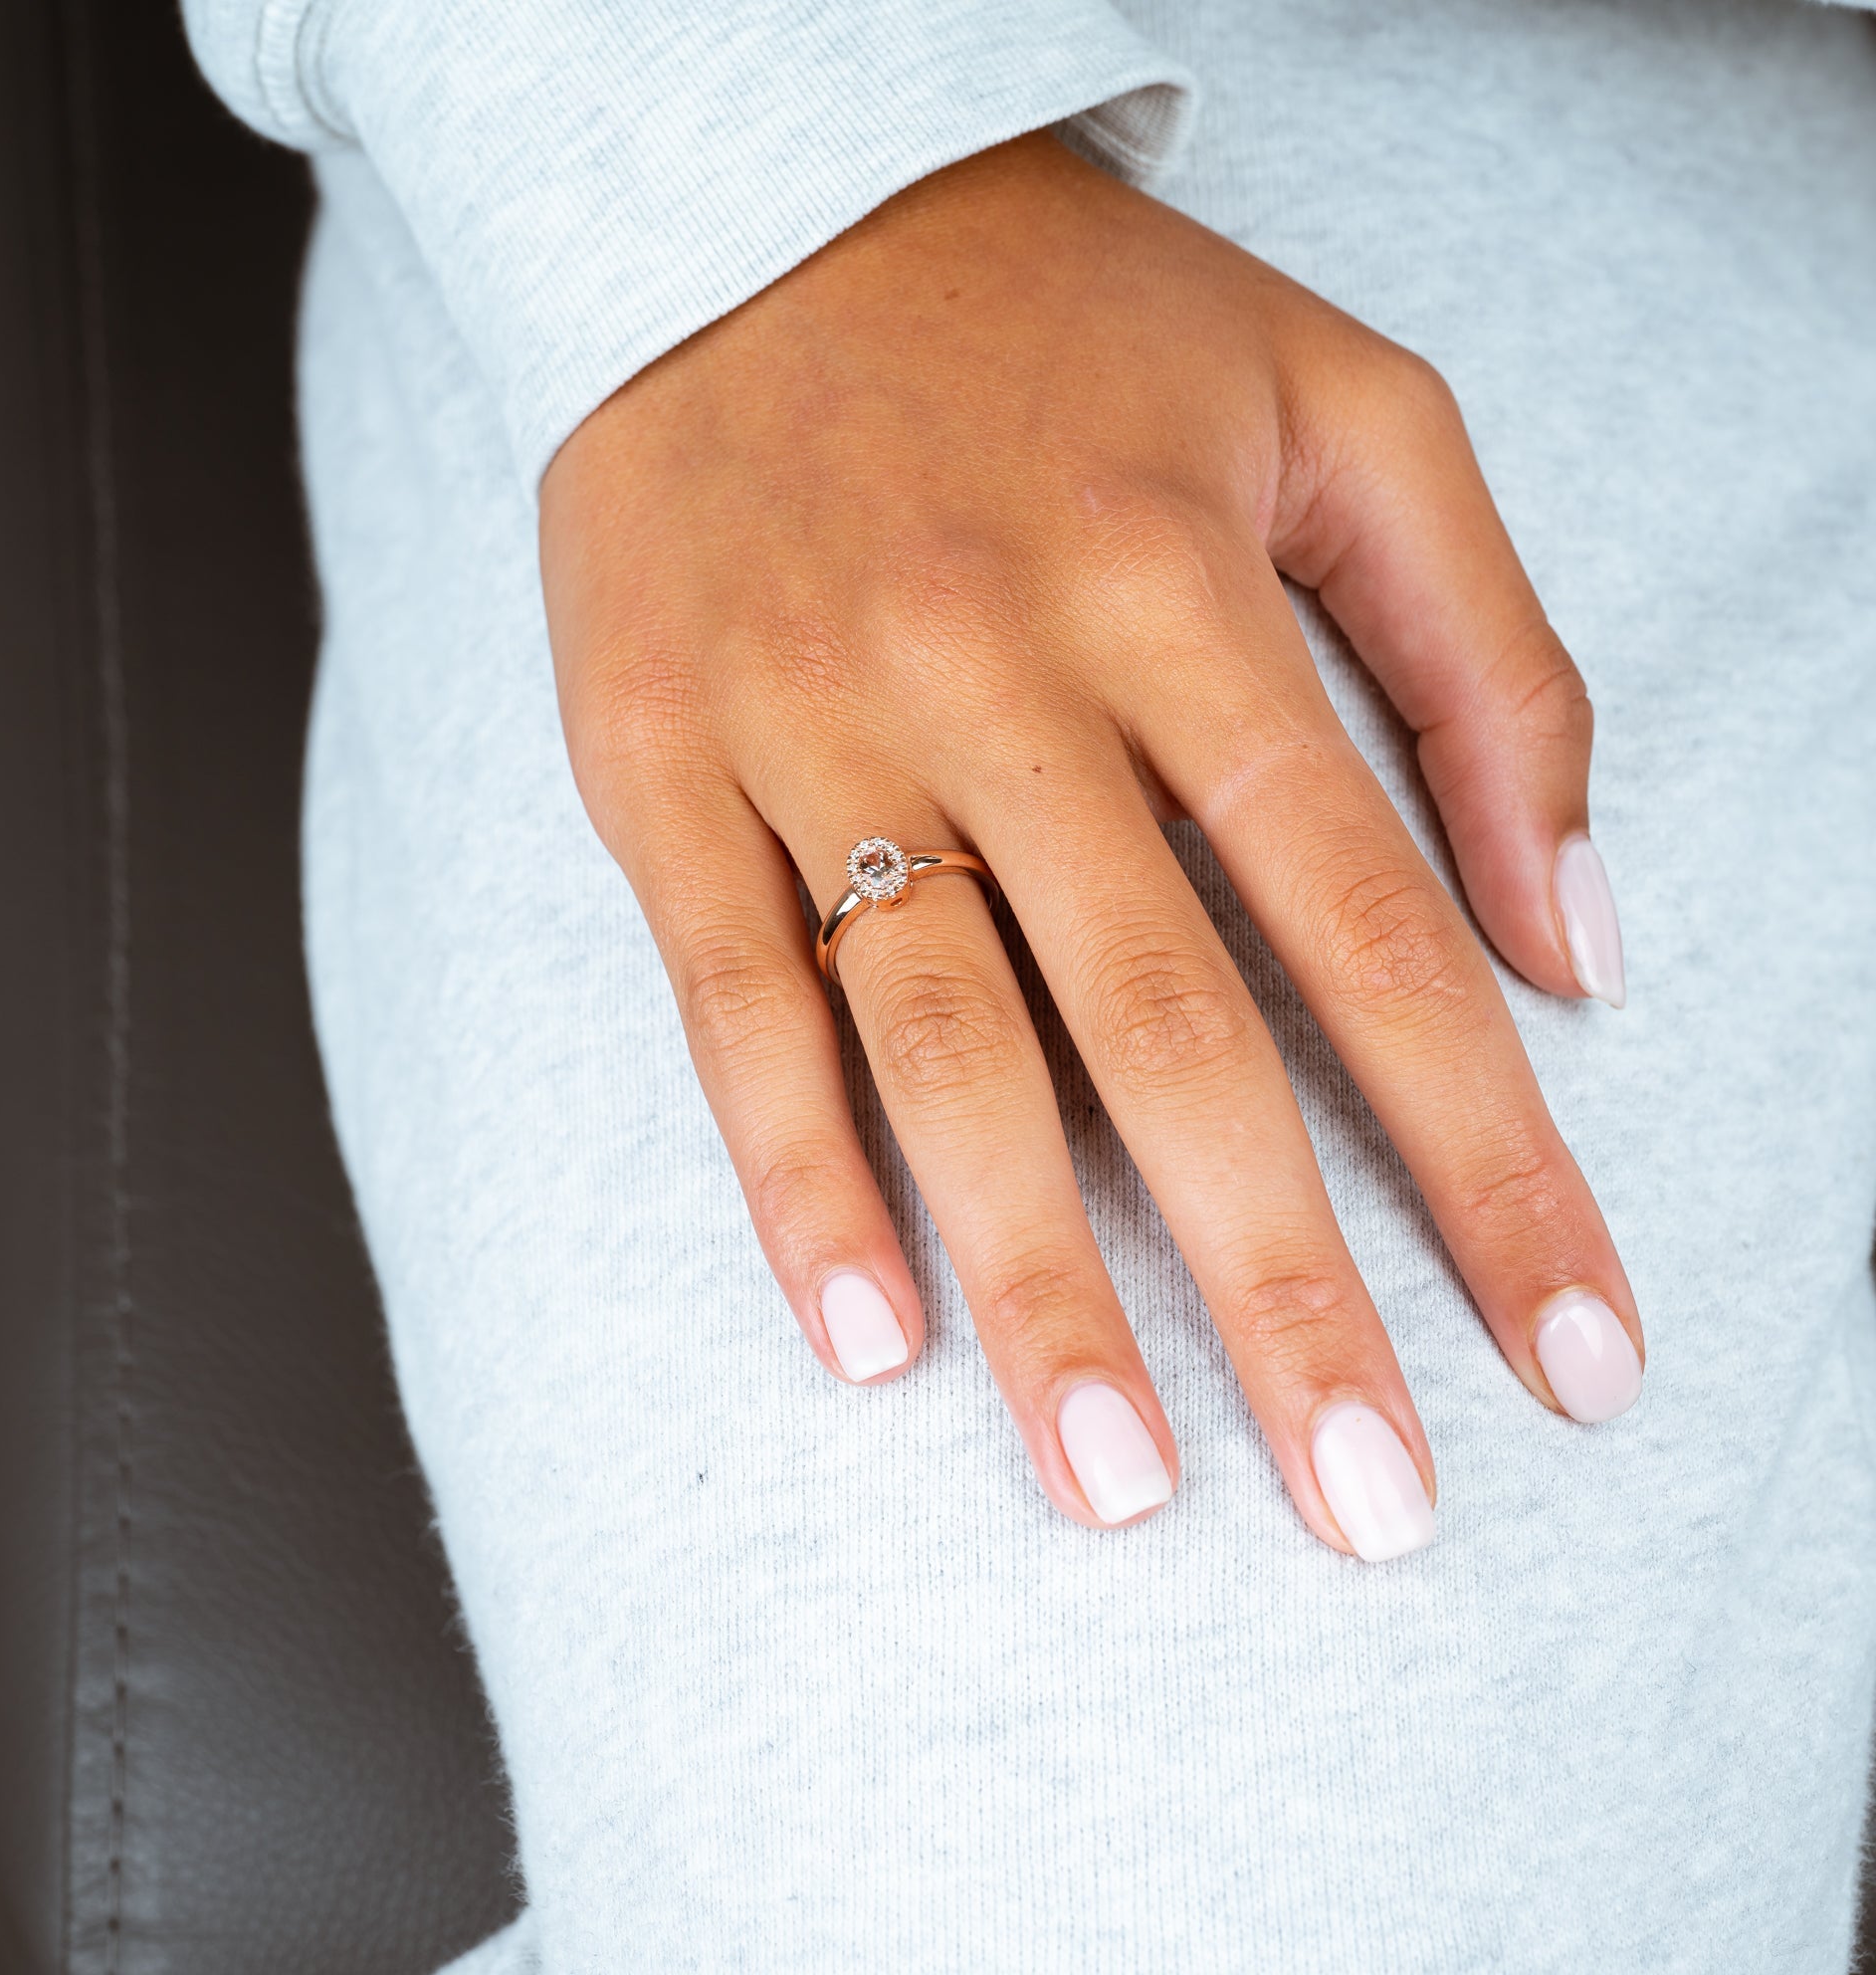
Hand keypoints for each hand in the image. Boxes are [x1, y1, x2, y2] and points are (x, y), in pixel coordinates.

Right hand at [539, 132, 1640, 1555]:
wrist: (748, 204)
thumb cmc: (1068, 325)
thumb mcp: (1344, 405)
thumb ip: (1488, 657)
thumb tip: (1578, 935)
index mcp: (1182, 587)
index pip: (1373, 922)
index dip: (1489, 1154)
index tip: (1569, 1351)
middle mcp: (997, 673)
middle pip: (1166, 1028)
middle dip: (1284, 1284)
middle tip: (1371, 1508)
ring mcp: (810, 722)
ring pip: (941, 1042)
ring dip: (1035, 1279)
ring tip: (1122, 1482)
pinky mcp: (658, 758)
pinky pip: (728, 994)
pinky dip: (791, 1172)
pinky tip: (867, 1337)